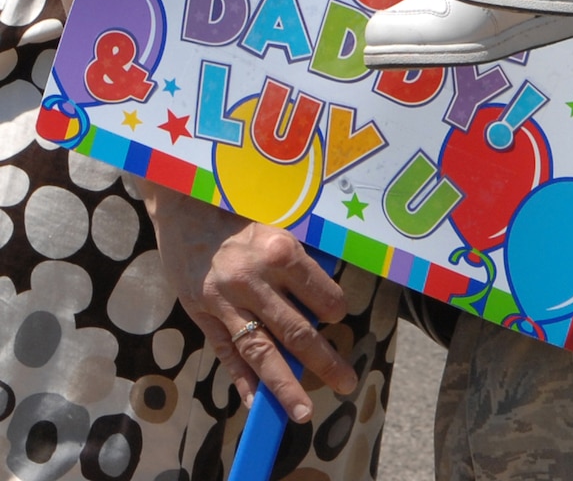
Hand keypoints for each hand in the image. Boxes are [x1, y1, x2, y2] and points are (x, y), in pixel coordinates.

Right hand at [145, 186, 355, 421]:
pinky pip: (227, 354)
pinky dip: (243, 381)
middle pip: (296, 331)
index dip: (334, 310)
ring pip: (262, 351)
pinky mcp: (204, 315)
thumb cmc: (237, 209)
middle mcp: (255, 280)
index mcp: (280, 250)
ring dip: (285, 386)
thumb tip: (322, 294)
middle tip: (346, 382)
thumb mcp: (276, 223)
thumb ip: (295, 260)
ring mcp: (226, 302)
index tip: (338, 316)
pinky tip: (257, 403)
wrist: (183, 204)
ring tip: (302, 412)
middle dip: (324, 361)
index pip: (321, 295)